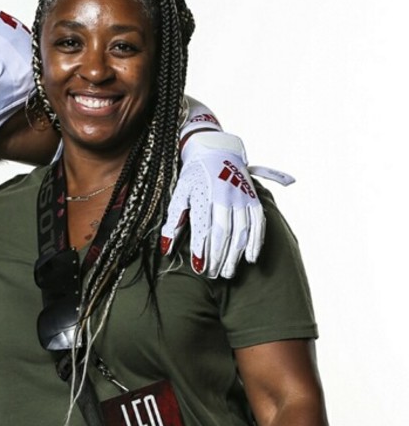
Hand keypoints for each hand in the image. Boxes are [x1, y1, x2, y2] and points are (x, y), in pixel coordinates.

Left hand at [160, 131, 263, 278]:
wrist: (216, 150)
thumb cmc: (193, 176)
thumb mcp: (179, 194)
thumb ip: (173, 221)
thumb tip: (165, 249)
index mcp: (203, 195)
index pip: (203, 228)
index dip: (201, 249)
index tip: (198, 267)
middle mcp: (224, 196)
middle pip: (223, 233)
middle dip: (218, 257)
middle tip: (213, 275)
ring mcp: (242, 197)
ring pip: (242, 231)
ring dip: (235, 255)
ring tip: (227, 272)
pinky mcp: (254, 198)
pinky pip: (259, 224)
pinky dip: (256, 242)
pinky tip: (250, 259)